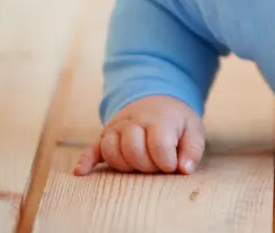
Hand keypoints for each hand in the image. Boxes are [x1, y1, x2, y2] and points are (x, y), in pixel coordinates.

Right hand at [74, 95, 205, 175]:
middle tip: (156, 166)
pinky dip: (86, 161)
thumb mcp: (193, 130)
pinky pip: (91, 149)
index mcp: (159, 119)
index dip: (166, 162)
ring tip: (138, 166)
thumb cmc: (176, 122)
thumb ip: (193, 150)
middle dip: (146, 166)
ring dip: (125, 165)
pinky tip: (81, 172)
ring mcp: (116, 128)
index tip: (172, 166)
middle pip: (132, 150)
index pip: (158, 145)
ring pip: (111, 151)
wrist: (156, 101)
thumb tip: (185, 169)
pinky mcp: (104, 137)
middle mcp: (134, 121)